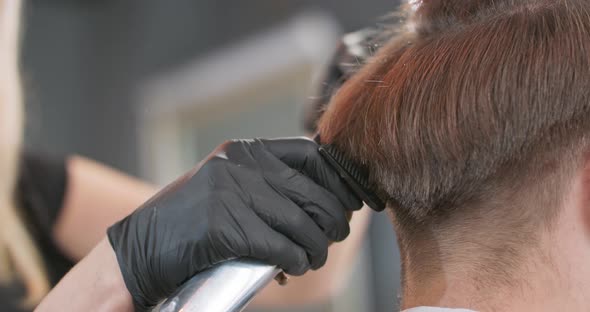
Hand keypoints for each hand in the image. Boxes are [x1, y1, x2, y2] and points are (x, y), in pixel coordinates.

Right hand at [107, 137, 362, 309]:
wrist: (139, 249)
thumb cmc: (192, 223)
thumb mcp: (231, 188)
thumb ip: (271, 185)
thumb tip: (331, 200)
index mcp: (246, 152)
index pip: (313, 156)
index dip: (343, 179)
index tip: (362, 199)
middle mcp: (241, 166)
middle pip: (314, 193)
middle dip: (333, 222)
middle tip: (331, 238)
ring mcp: (231, 194)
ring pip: (303, 224)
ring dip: (317, 248)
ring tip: (312, 259)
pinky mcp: (224, 226)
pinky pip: (282, 247)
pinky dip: (297, 261)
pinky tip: (294, 268)